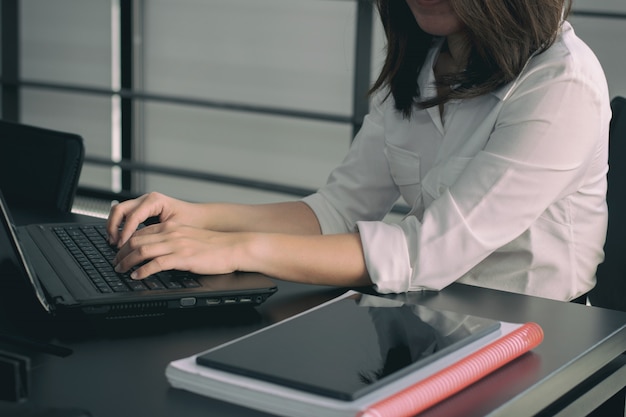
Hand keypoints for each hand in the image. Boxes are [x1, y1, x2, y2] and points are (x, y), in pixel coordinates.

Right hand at [107, 192, 191, 247]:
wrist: (200, 217)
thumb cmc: (191, 221)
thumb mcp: (175, 229)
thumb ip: (158, 236)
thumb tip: (140, 249)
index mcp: (155, 200)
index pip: (132, 216)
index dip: (125, 232)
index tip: (122, 246)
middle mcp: (147, 199)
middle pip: (119, 209)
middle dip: (114, 227)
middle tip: (115, 244)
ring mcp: (143, 203)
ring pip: (119, 211)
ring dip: (114, 226)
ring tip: (115, 243)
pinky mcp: (142, 210)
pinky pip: (125, 216)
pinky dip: (120, 226)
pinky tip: (121, 240)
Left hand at [113, 221, 246, 279]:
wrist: (234, 248)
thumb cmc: (216, 246)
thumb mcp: (190, 238)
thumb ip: (174, 241)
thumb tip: (159, 252)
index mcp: (172, 227)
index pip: (141, 232)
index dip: (126, 243)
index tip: (121, 253)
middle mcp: (171, 233)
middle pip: (136, 240)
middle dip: (121, 253)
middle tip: (116, 263)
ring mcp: (176, 245)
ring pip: (142, 250)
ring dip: (127, 262)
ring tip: (121, 270)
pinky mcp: (183, 257)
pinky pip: (156, 263)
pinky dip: (143, 270)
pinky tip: (137, 276)